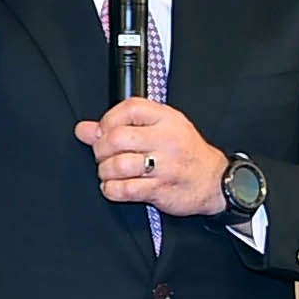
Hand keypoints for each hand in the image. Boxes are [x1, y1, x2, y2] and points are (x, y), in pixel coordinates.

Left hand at [77, 99, 226, 218]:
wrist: (215, 181)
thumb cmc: (185, 153)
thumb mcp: (159, 129)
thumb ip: (121, 126)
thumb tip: (83, 129)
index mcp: (166, 119)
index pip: (129, 108)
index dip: (108, 120)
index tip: (103, 132)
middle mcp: (166, 139)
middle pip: (117, 138)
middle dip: (101, 149)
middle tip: (103, 156)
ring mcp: (165, 166)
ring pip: (118, 165)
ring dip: (105, 171)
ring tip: (109, 173)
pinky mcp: (161, 189)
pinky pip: (125, 190)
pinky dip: (112, 190)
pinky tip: (115, 187)